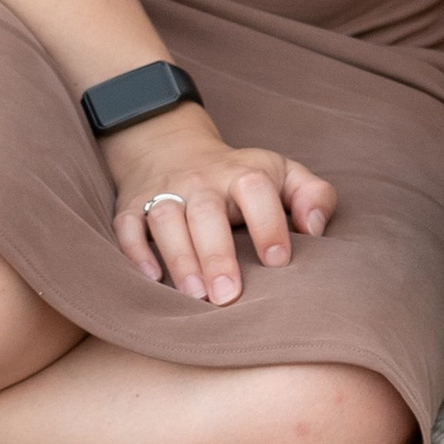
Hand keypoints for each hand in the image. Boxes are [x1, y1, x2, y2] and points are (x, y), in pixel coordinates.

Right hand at [104, 105, 334, 305]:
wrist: (170, 147)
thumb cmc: (240, 177)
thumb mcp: (282, 173)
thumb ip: (313, 195)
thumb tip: (316, 228)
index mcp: (242, 173)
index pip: (256, 189)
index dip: (269, 223)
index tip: (279, 262)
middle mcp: (200, 182)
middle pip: (206, 211)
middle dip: (217, 254)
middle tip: (228, 297)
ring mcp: (162, 192)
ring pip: (165, 219)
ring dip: (178, 257)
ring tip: (194, 295)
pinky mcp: (131, 207)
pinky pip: (126, 227)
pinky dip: (135, 252)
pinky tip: (151, 279)